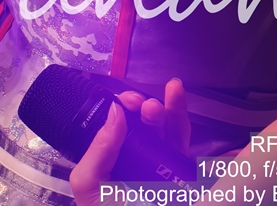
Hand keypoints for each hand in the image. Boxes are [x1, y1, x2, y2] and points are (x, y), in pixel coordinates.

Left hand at [68, 78, 190, 200]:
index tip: (126, 102)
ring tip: (169, 92)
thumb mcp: (90, 182)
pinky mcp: (183, 178)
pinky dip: (184, 120)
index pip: (118, 126)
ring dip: (168, 108)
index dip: (122, 109)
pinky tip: (179, 97)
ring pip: (168, 130)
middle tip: (144, 104)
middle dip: (146, 107)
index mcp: (111, 158)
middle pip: (145, 124)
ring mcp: (162, 167)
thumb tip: (115, 112)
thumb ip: (100, 149)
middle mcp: (137, 158)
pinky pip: (186, 147)